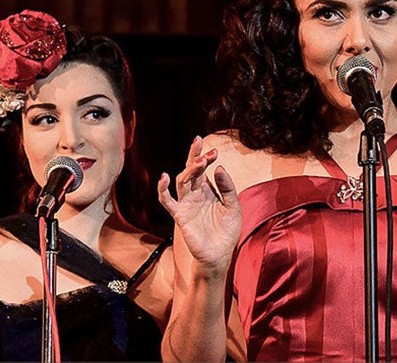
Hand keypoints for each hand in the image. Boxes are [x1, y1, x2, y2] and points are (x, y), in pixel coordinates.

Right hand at [157, 137, 241, 278]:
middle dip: (195, 156)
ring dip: (189, 170)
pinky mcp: (180, 215)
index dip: (206, 157)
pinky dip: (163, 189)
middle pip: (190, 170)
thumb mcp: (233, 206)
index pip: (204, 169)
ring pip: (182, 181)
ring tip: (199, 162)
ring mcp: (186, 204)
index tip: (214, 151)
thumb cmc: (227, 231)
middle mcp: (195, 194)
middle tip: (200, 142)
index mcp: (208, 190)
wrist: (219, 254)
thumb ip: (227, 188)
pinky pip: (167, 201)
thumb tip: (218, 168)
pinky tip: (164, 177)